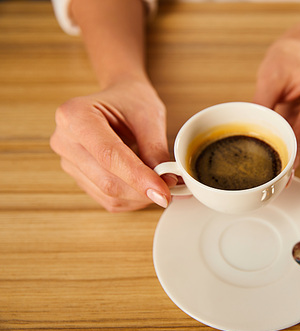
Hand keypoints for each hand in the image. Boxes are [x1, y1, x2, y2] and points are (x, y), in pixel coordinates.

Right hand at [50, 79, 176, 211]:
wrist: (119, 98)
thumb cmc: (132, 100)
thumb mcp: (150, 116)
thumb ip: (155, 150)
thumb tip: (166, 181)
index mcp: (75, 115)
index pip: (109, 155)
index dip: (138, 177)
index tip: (163, 190)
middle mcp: (64, 139)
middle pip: (107, 180)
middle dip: (142, 189)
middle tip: (171, 185)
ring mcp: (68, 161)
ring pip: (108, 194)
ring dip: (139, 197)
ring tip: (161, 182)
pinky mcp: (78, 177)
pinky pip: (107, 199)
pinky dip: (131, 199)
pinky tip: (145, 187)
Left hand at [253, 38, 299, 165]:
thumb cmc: (287, 61)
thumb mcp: (269, 79)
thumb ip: (262, 107)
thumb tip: (252, 133)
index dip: (295, 151)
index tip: (284, 171)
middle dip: (292, 157)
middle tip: (273, 176)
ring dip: (293, 153)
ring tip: (273, 167)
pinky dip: (296, 146)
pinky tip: (281, 152)